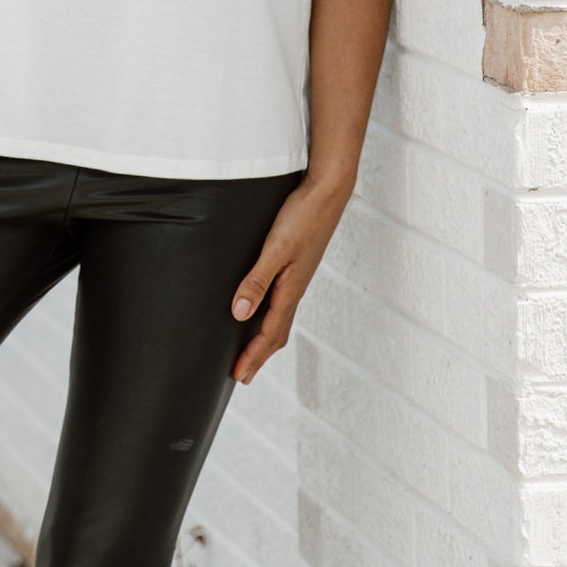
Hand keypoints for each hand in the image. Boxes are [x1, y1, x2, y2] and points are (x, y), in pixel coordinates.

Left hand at [227, 176, 350, 385]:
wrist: (328, 191)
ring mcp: (298, 278)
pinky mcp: (298, 266)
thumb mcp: (276, 249)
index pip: (268, 333)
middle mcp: (296, 289)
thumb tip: (239, 314)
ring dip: (266, 339)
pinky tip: (264, 310)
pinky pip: (283, 303)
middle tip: (242, 375)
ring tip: (253, 351)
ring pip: (281, 319)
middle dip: (259, 356)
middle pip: (276, 333)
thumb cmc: (302, 217)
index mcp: (291, 290)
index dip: (252, 356)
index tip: (238, 375)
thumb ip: (257, 280)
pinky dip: (272, 318)